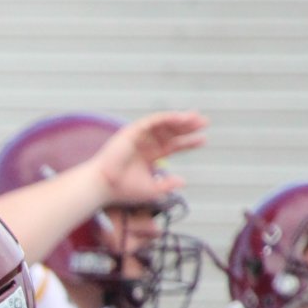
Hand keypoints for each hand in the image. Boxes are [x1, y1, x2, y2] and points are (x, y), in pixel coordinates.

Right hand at [88, 111, 207, 209]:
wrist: (103, 186)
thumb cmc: (121, 189)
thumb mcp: (151, 189)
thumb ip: (166, 185)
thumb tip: (183, 181)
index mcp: (148, 156)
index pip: (172, 146)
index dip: (188, 143)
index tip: (203, 140)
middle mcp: (144, 144)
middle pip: (170, 132)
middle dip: (187, 127)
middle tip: (204, 123)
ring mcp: (138, 137)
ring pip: (163, 124)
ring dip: (180, 120)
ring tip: (197, 119)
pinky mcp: (131, 131)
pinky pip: (152, 120)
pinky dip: (167, 118)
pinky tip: (181, 118)